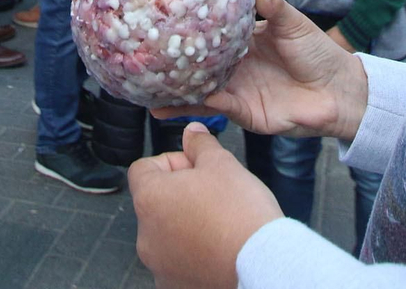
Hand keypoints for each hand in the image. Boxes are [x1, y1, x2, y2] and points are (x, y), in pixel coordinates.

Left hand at [130, 123, 282, 288]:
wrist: (262, 265)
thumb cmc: (240, 214)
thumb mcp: (222, 164)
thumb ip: (200, 145)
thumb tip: (192, 132)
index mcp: (150, 198)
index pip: (143, 168)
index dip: (171, 161)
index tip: (196, 167)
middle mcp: (145, 234)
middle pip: (156, 201)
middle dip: (181, 192)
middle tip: (214, 193)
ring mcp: (158, 263)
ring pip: (167, 232)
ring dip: (187, 223)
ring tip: (220, 222)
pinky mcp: (173, 284)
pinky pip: (177, 260)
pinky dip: (193, 251)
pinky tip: (219, 247)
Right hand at [153, 0, 368, 141]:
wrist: (339, 90)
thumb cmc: (318, 53)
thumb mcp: (293, 23)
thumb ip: (272, 4)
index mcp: (243, 43)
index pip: (210, 35)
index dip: (189, 30)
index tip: (163, 21)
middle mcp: (234, 68)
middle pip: (198, 66)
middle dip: (173, 66)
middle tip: (142, 59)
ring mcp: (237, 91)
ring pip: (200, 91)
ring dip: (177, 93)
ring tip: (148, 94)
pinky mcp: (245, 112)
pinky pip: (219, 107)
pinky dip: (200, 103)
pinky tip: (180, 101)